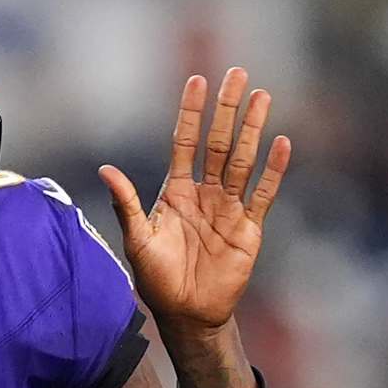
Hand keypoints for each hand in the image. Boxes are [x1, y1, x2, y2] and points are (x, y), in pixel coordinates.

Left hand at [98, 69, 289, 333]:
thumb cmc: (157, 278)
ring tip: (262, 97)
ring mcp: (229, 207)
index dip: (190, 112)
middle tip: (237, 73)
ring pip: (243, 160)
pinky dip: (273, 170)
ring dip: (253, 129)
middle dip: (226, 108)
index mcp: (176, 191)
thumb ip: (127, 203)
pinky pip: (263, 194)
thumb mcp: (138, 239)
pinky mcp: (249, 228)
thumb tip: (106, 169)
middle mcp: (205, 193)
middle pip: (219, 142)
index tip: (197, 80)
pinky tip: (282, 143)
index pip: (185, 142)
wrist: (187, 314)